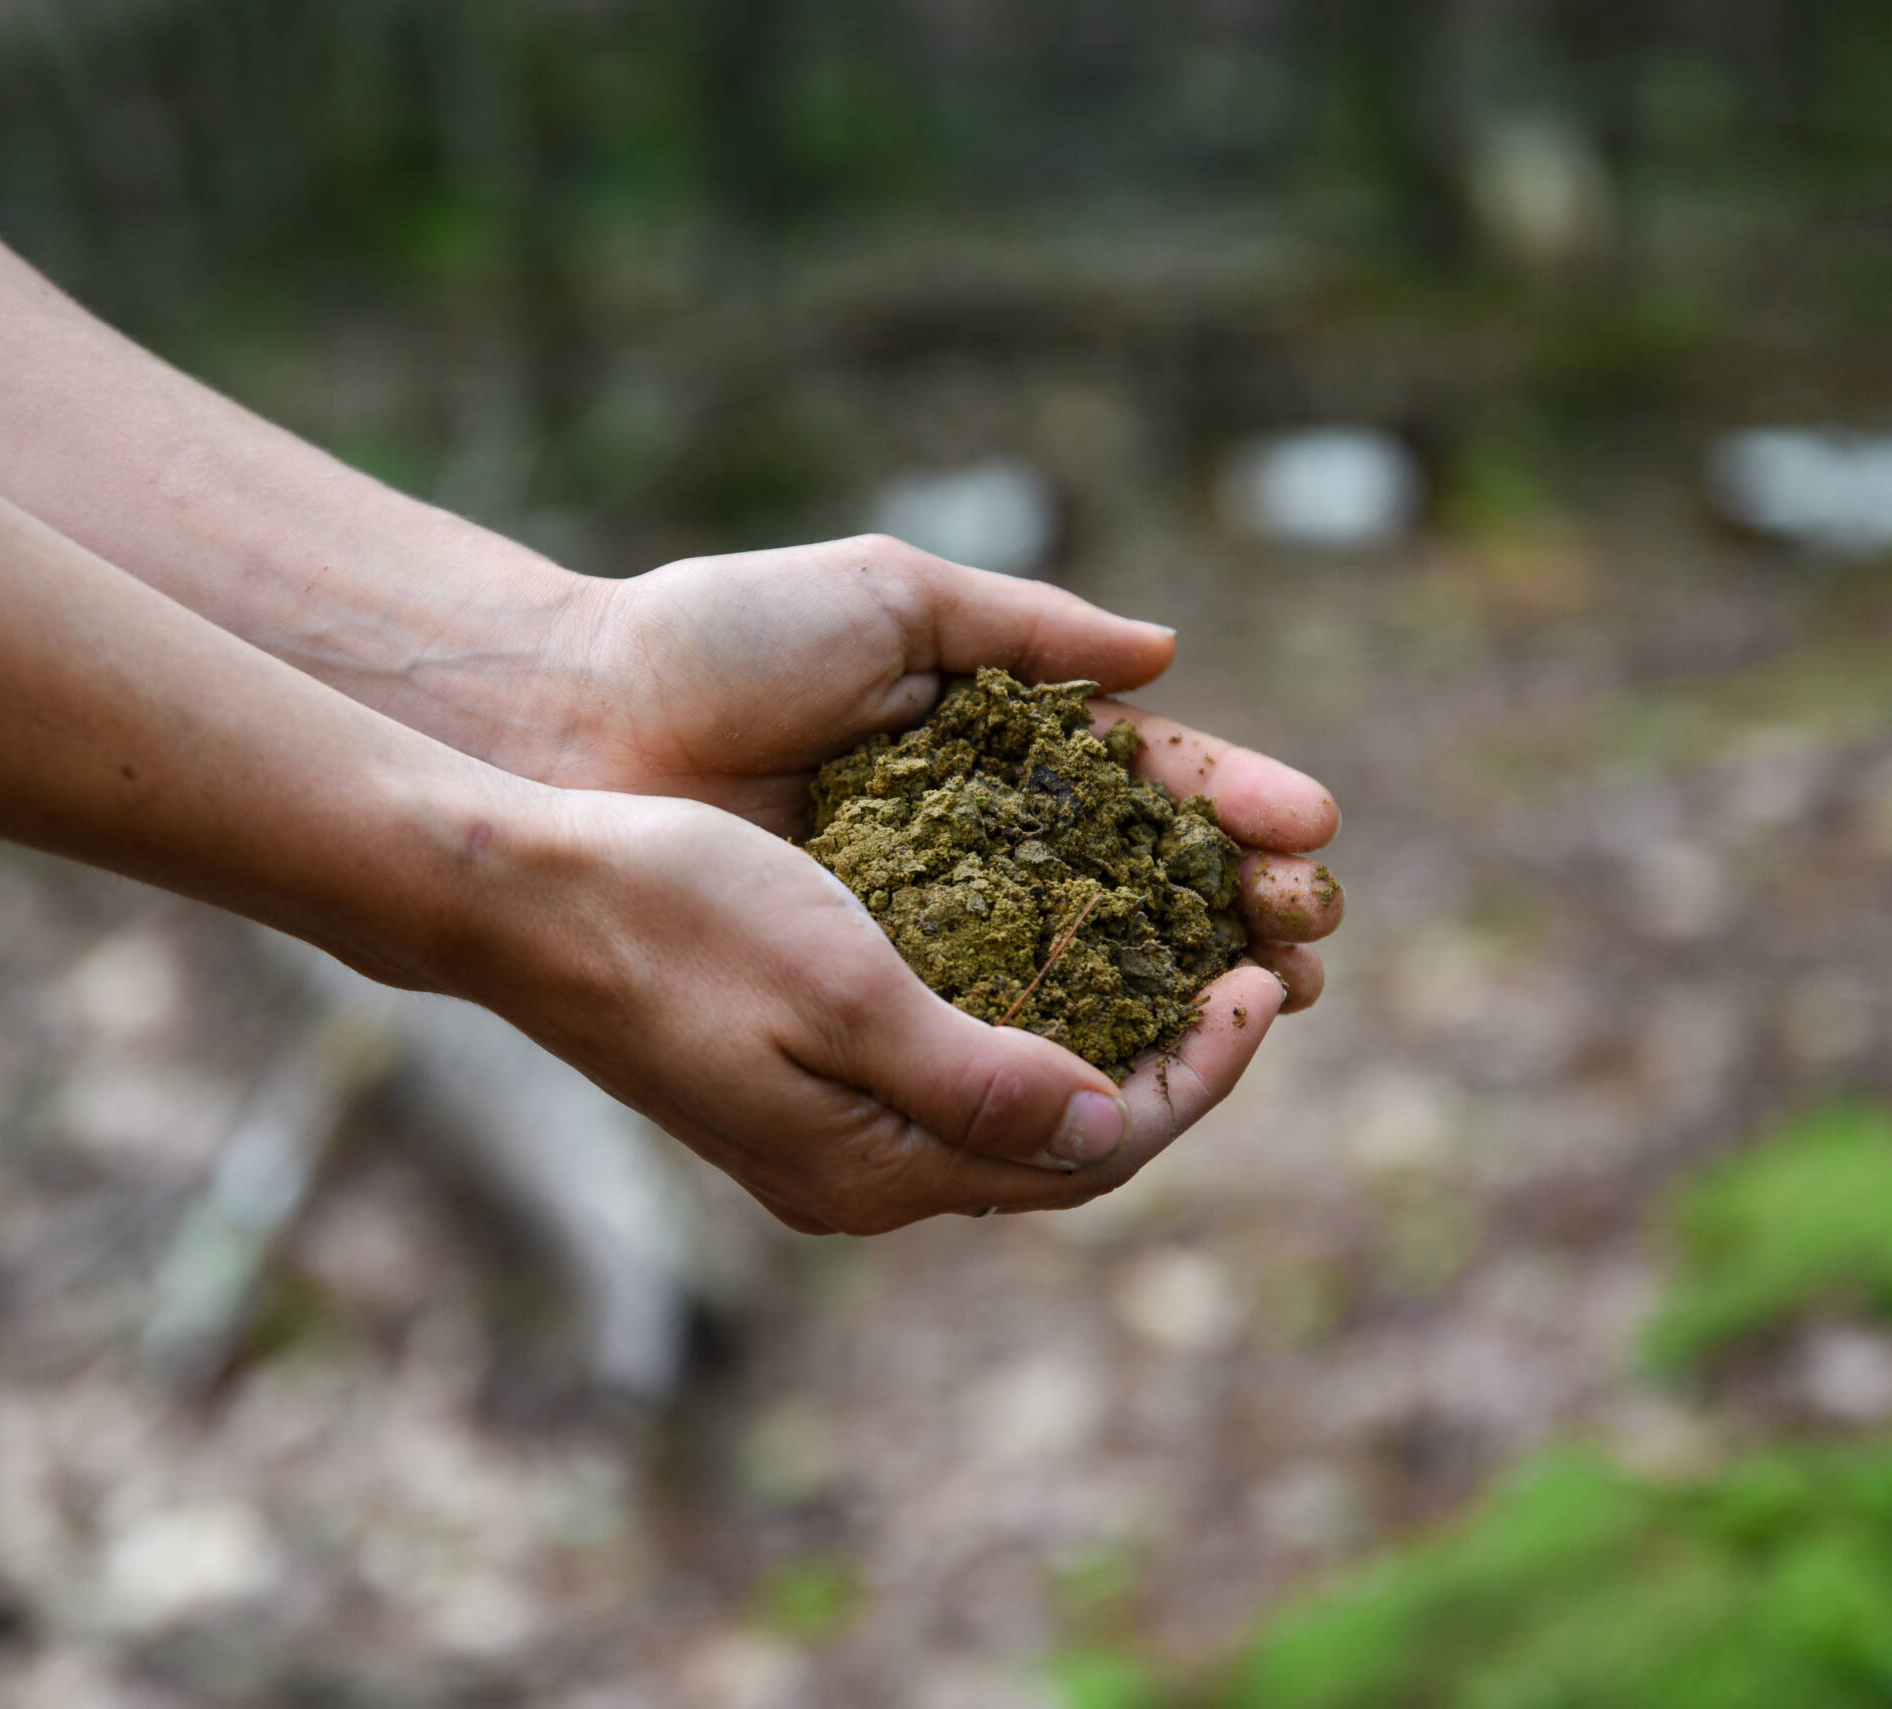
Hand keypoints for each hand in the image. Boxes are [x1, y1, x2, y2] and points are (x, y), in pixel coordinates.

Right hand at [461, 785, 1300, 1233]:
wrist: (519, 898)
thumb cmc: (673, 915)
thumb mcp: (840, 986)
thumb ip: (976, 1072)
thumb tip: (1107, 1119)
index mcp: (875, 1170)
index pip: (1092, 1151)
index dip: (1198, 1071)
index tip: (1264, 980)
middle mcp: (862, 1175)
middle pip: (1066, 1148)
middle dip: (1174, 1064)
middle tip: (1253, 966)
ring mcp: (828, 1139)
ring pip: (1015, 1111)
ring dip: (1110, 1042)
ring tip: (1185, 958)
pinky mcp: (803, 1087)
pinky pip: (958, 1076)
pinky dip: (1034, 1022)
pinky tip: (1065, 954)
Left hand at [466, 533, 1345, 1011]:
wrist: (580, 724)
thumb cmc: (719, 646)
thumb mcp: (889, 605)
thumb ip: (1028, 630)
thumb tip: (1165, 654)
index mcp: (991, 747)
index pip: (1143, 786)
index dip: (1232, 808)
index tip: (1310, 828)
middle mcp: (975, 848)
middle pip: (1142, 891)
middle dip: (1240, 910)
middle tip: (1311, 930)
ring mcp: (927, 928)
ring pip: (1088, 972)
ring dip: (1193, 984)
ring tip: (1278, 991)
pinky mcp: (870, 995)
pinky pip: (995, 1030)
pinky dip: (1083, 1044)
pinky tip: (1158, 1050)